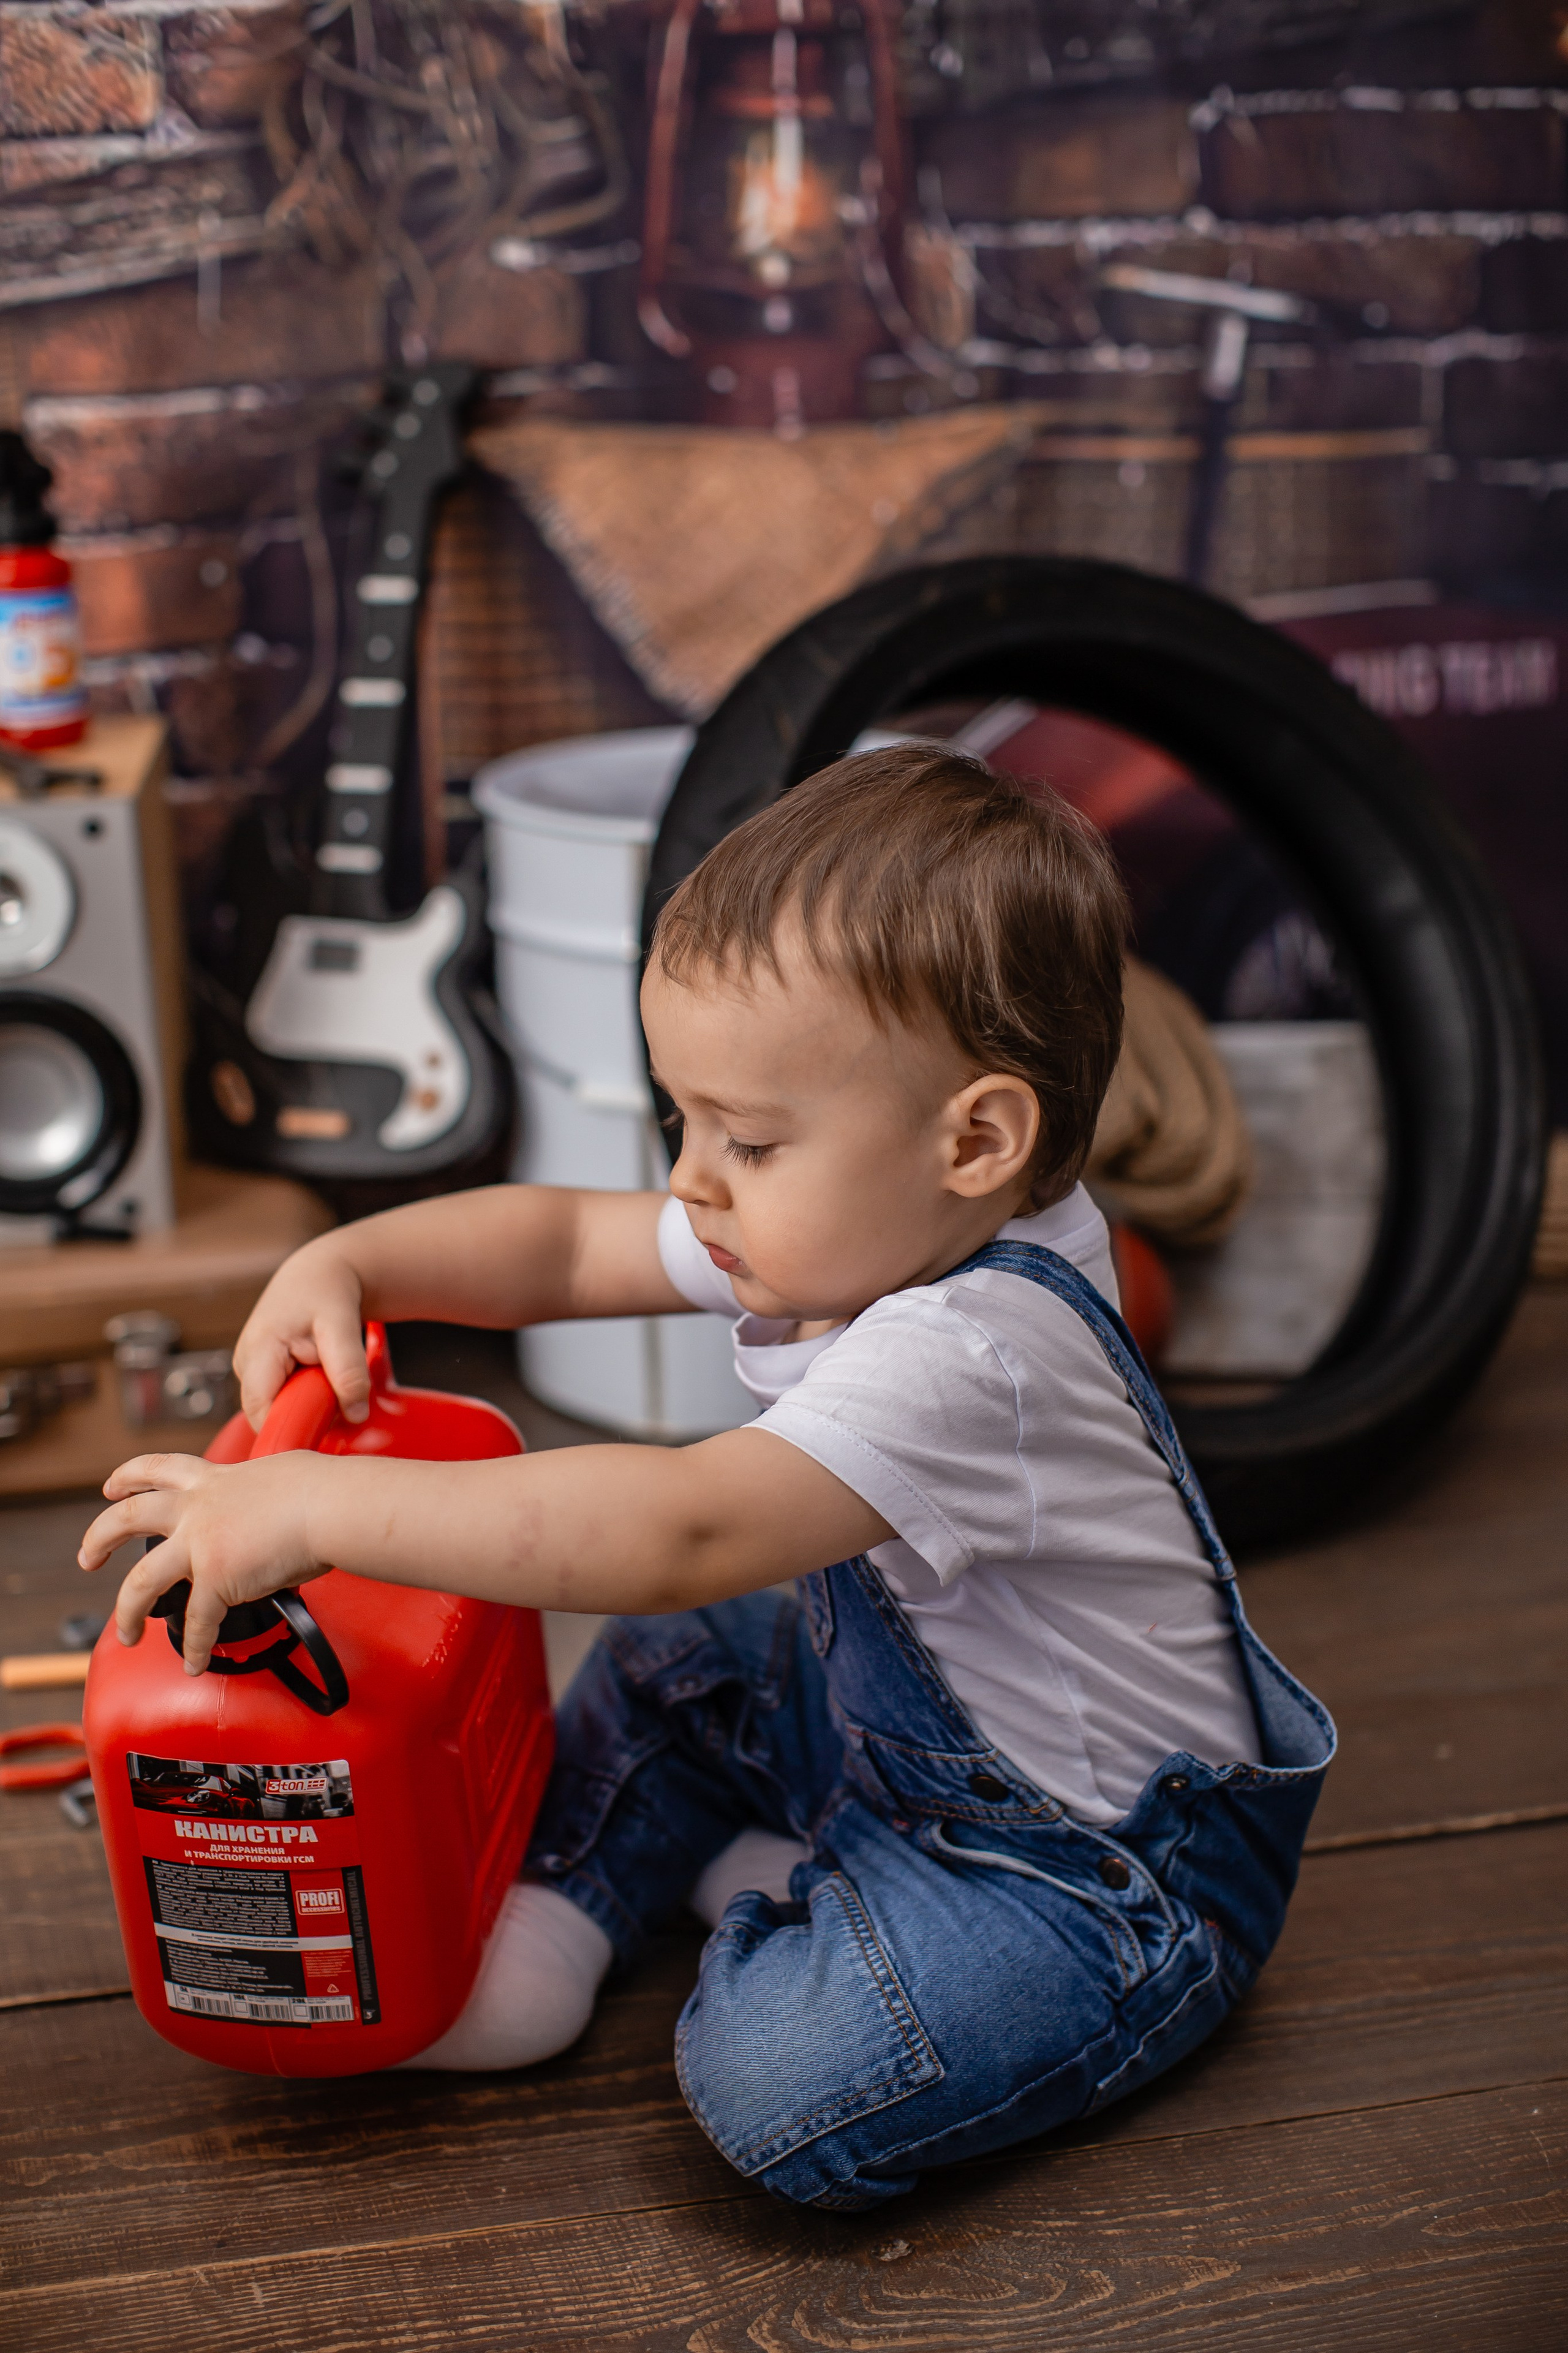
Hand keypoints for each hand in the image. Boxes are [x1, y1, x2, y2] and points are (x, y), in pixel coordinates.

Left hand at [79, 1451, 329, 1674]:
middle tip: (87, 1558)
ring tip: (125, 1632)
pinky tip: (194, 1663)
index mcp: (214, 1481)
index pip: (158, 1469)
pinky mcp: (216, 1580)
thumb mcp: (280, 1474)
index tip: (112, 1486)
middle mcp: (197, 1510)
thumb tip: (275, 1509)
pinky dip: (194, 1648)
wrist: (330, 1507)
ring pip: (140, 1582)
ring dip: (126, 1612)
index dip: (128, 1476)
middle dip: (99, 1538)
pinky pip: (196, 1624)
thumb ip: (261, 1493)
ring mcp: (201, 1545)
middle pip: (127, 1517)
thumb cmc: (322, 1490)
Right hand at [233, 1234, 368, 1430]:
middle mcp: (245, 1362)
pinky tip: (318, 1375)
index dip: (288, 1429)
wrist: (320, 1271)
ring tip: (326, 1376)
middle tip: (335, 1396)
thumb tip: (354, 1415)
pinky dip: (305, 1394)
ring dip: (306, 1403)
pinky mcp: (262, 1372)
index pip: (261, 1411)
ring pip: (277, 1407)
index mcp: (257, 1350)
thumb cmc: (326, 1290)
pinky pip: (282, 1397)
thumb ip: (348, 1370)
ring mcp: (250, 1368)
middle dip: (303, 1414)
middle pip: (268, 1413)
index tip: (322, 1435)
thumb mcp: (341, 1325)